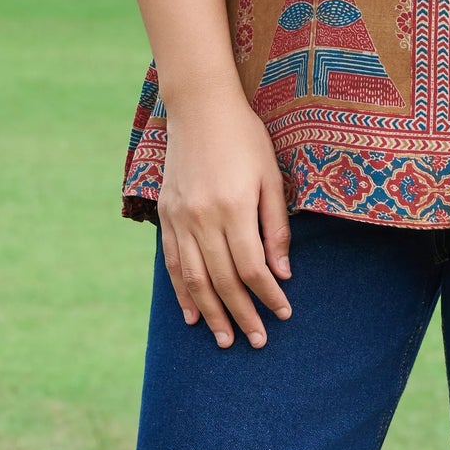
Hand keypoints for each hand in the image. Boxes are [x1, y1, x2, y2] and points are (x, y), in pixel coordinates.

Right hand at [157, 92, 293, 349]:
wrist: (199, 108)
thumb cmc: (245, 138)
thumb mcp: (270, 176)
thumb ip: (275, 226)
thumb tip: (282, 272)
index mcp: (234, 207)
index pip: (252, 267)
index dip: (269, 295)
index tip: (283, 314)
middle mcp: (203, 217)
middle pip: (223, 280)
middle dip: (242, 315)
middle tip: (257, 341)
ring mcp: (180, 218)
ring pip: (194, 279)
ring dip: (210, 313)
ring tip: (225, 339)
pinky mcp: (166, 215)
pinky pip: (173, 263)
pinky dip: (182, 292)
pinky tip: (192, 314)